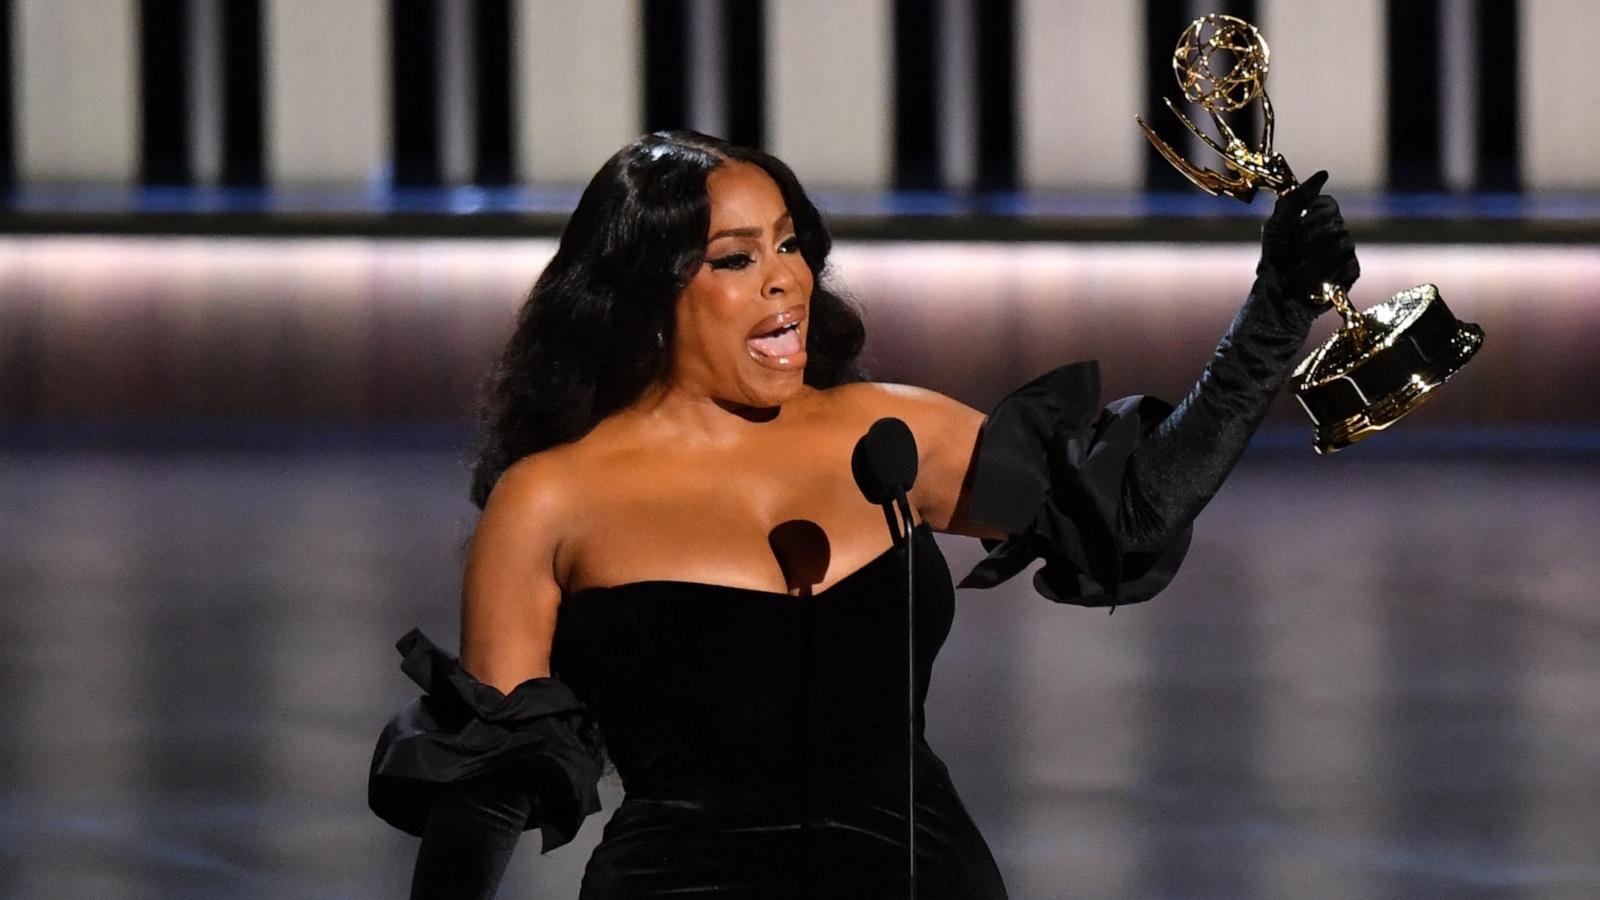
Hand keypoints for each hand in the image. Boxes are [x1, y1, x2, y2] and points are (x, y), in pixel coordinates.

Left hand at [1257, 170, 1359, 305]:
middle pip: (1337, 223)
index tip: (1295, 230)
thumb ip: (1296, 198)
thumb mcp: (1277, 225)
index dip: (1311, 217)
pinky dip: (1327, 273)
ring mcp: (1345, 250)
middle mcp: (1335, 229)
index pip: (1329, 204)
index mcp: (1319, 215)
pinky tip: (1316, 281)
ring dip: (1316, 258)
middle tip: (1295, 252)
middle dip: (1310, 239)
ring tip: (1301, 269)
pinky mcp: (1351, 271)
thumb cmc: (1275, 259)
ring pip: (1344, 242)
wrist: (1278, 296)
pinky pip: (1348, 264)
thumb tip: (1323, 173)